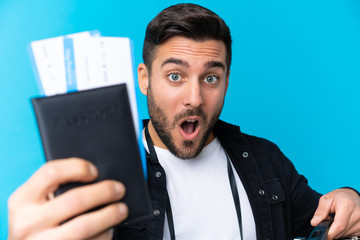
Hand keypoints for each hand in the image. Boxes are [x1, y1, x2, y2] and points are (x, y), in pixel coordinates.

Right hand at [8, 158, 127, 239]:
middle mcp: (28, 222)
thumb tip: (95, 176)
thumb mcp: (35, 203)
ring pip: (84, 226)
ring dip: (110, 215)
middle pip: (75, 199)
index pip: (51, 172)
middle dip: (104, 192)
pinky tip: (108, 229)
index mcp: (22, 200)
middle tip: (119, 189)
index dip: (78, 167)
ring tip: (121, 209)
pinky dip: (104, 235)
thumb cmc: (36, 223)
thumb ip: (55, 189)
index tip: (95, 171)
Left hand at [311, 188, 359, 238]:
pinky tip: (342, 223)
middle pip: (341, 231)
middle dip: (331, 229)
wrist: (351, 196)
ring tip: (335, 220)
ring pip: (345, 234)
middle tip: (328, 221)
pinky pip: (350, 234)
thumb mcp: (326, 200)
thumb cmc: (339, 197)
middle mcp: (357, 214)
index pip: (339, 224)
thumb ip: (320, 211)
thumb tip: (314, 222)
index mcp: (347, 204)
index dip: (330, 232)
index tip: (324, 234)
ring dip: (337, 231)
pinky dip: (343, 231)